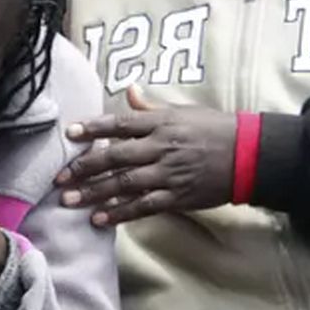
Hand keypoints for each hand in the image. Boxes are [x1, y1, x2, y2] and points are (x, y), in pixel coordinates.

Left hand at [57, 86, 235, 225]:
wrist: (249, 155)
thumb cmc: (215, 128)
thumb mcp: (183, 110)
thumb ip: (151, 107)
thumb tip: (128, 90)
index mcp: (162, 124)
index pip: (121, 124)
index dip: (93, 128)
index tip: (70, 133)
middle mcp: (162, 148)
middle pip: (116, 157)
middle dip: (85, 168)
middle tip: (60, 178)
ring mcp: (169, 174)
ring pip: (125, 185)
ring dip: (94, 193)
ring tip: (69, 201)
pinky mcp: (177, 197)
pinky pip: (144, 207)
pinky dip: (121, 213)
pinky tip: (100, 219)